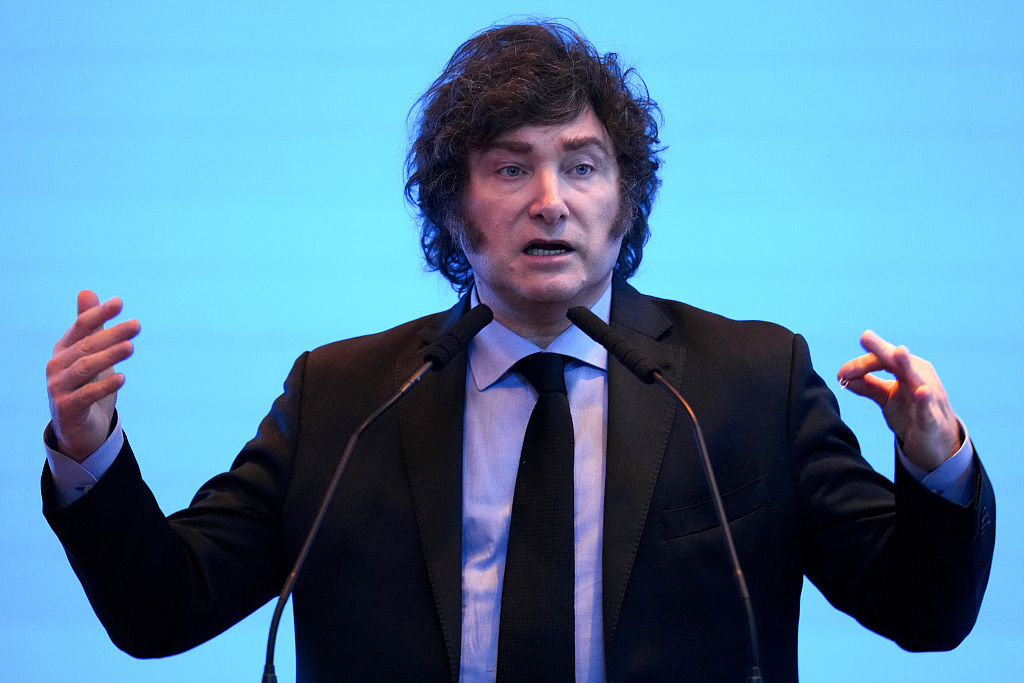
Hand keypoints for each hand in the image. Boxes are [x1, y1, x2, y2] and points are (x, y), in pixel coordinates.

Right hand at [46, 291, 140, 461]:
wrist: (78, 428)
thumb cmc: (86, 385)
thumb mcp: (89, 354)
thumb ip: (89, 326)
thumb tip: (87, 292)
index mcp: (63, 350)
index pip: (81, 327)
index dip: (98, 314)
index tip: (120, 302)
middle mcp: (57, 367)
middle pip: (86, 346)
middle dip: (112, 334)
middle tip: (137, 325)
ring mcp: (59, 388)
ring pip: (85, 369)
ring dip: (109, 356)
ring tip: (131, 347)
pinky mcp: (67, 409)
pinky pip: (86, 395)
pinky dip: (103, 386)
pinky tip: (122, 378)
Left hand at [837, 330, 960, 471]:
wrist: (938, 443)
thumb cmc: (911, 413)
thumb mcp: (886, 397)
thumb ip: (867, 385)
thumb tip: (841, 375)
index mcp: (907, 370)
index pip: (882, 360)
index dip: (861, 365)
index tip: (841, 373)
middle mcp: (919, 378)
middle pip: (897, 362)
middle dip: (882, 350)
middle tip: (865, 336)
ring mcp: (929, 398)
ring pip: (916, 380)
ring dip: (907, 365)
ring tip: (899, 352)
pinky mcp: (932, 420)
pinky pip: (927, 410)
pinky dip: (924, 401)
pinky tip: (921, 392)